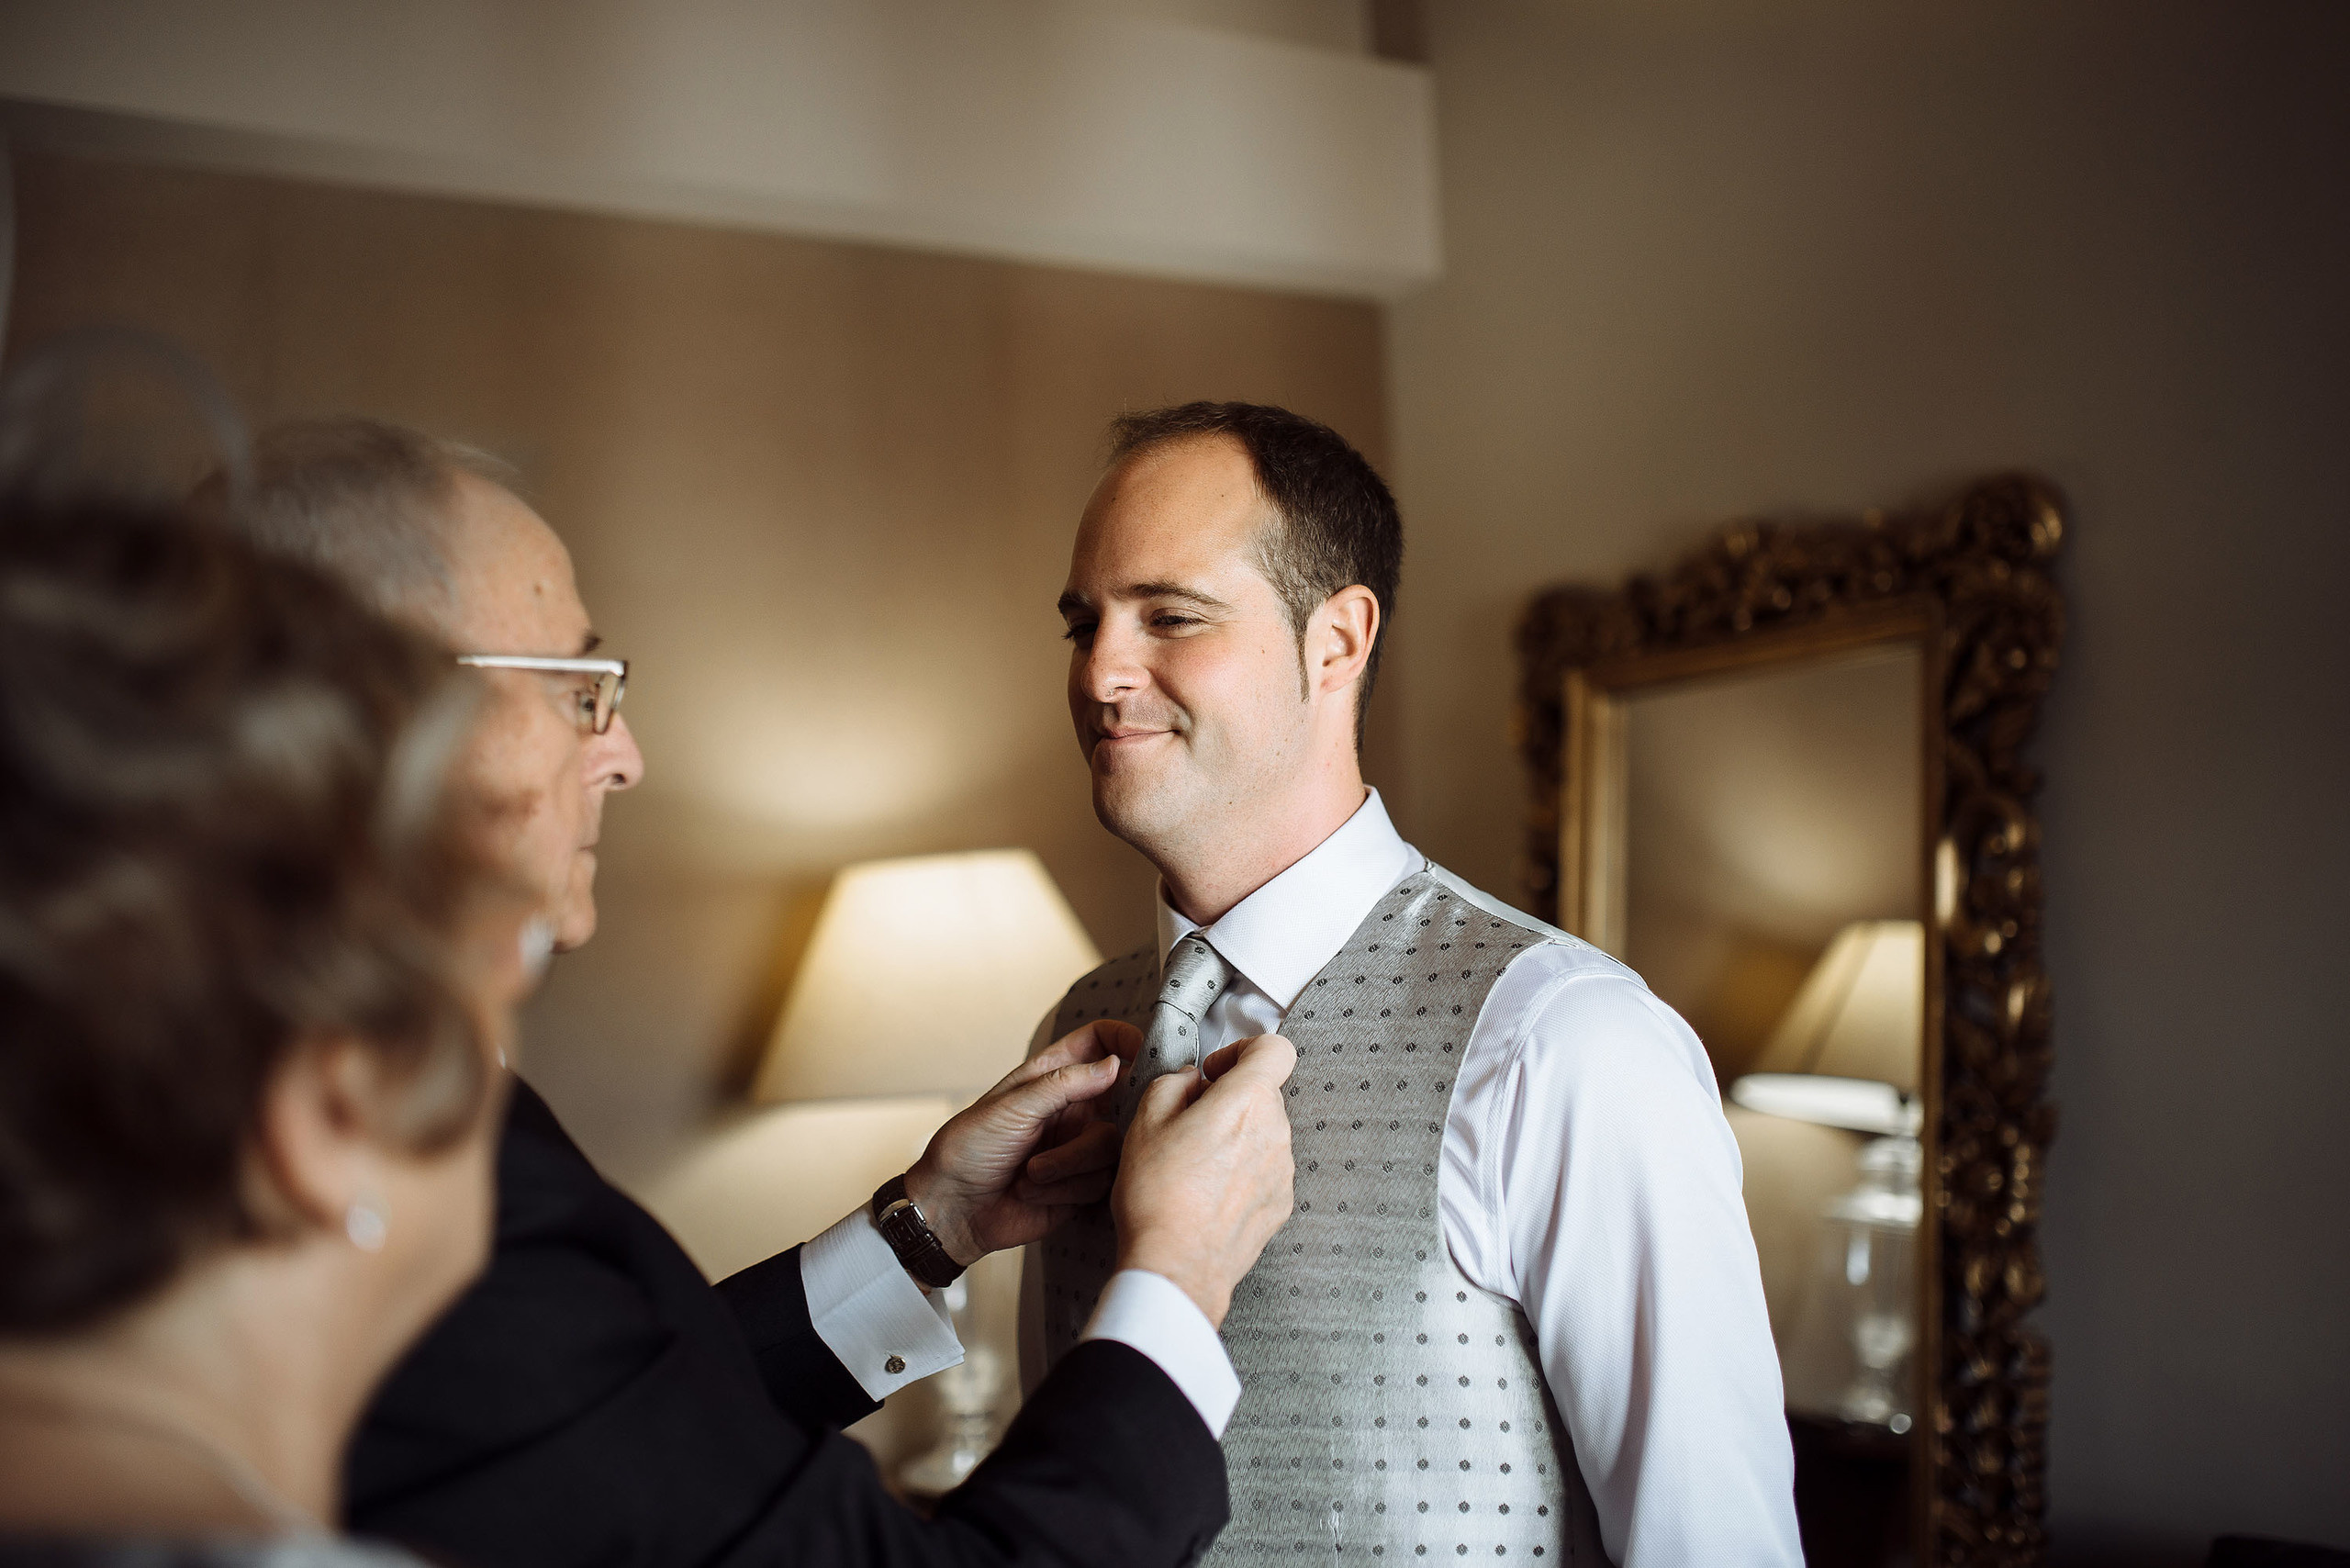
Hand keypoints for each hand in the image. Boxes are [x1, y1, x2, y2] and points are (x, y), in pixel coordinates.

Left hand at [903, 1020, 1140, 1267]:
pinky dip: (1066, 1187)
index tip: (1143, 1050)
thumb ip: (1065, 1083)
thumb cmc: (970, 1149)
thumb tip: (1116, 1063)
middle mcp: (1073, 1107)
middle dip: (1113, 1112)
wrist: (954, 1211)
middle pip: (1123, 1094)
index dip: (1124, 1038)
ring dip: (1070, 1161)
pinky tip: (1033, 1192)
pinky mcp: (1084, 1183)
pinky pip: (1101, 1180)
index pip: (1099, 1041)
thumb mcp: (1012, 1107)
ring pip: (1113, 1143)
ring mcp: (1081, 1145)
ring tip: (1031, 1172)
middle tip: (1090, 1127)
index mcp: (1052, 1075)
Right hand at [1112, 1034, 1297, 1327]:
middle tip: (1189, 1122)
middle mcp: (1276, 1132)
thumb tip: (1190, 1082)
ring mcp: (1282, 1172)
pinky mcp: (1280, 1205)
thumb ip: (1173, 1083)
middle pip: (1264, 1094)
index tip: (1215, 1072)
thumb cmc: (1158, 1193)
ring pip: (1264, 1134)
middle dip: (1231, 1099)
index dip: (1243, 1050)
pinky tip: (1208, 1193)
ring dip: (1236, 1137)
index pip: (1275, 1049)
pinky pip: (1264, 1171)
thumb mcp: (1145, 1120)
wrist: (1176, 1266)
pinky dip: (1242, 1172)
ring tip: (1194, 1165)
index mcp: (1248, 1101)